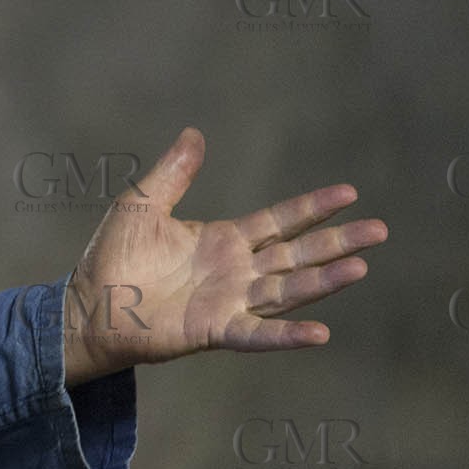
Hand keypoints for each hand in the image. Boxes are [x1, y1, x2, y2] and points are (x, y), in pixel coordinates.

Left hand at [61, 127, 386, 385]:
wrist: (88, 304)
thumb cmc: (113, 257)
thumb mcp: (141, 205)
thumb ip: (173, 173)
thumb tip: (196, 133)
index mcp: (223, 240)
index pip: (280, 220)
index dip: (313, 208)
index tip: (349, 193)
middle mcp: (236, 271)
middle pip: (297, 254)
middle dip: (337, 242)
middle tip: (379, 230)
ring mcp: (230, 302)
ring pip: (287, 289)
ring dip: (323, 281)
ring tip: (360, 267)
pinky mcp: (214, 330)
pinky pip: (258, 333)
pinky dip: (288, 335)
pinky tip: (319, 332)